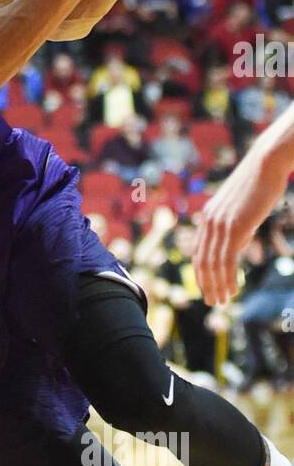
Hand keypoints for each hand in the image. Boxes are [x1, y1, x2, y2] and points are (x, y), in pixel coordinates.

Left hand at [194, 150, 289, 305]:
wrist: (266, 163)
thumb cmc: (258, 183)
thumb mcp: (241, 208)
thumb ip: (235, 226)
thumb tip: (238, 242)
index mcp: (208, 217)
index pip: (199, 251)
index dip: (201, 272)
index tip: (207, 287)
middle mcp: (208, 221)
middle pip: (201, 261)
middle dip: (205, 284)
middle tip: (212, 301)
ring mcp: (220, 224)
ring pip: (212, 264)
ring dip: (216, 286)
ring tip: (222, 301)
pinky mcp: (234, 227)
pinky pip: (226, 260)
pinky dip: (227, 279)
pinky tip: (232, 290)